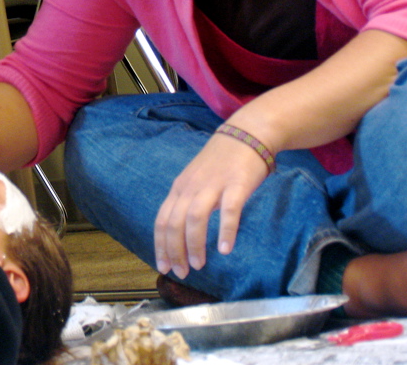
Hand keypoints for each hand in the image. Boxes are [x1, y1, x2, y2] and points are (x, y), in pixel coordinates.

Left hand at [153, 133, 269, 279]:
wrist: (245, 135)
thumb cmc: (220, 162)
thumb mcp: (194, 180)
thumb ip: (186, 202)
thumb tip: (179, 233)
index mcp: (179, 188)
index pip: (162, 220)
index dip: (161, 245)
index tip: (164, 267)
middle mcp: (191, 187)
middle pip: (174, 222)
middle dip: (175, 251)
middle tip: (181, 272)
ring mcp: (212, 185)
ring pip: (195, 218)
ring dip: (194, 244)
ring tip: (198, 265)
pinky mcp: (236, 185)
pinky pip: (228, 210)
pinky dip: (225, 230)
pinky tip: (225, 249)